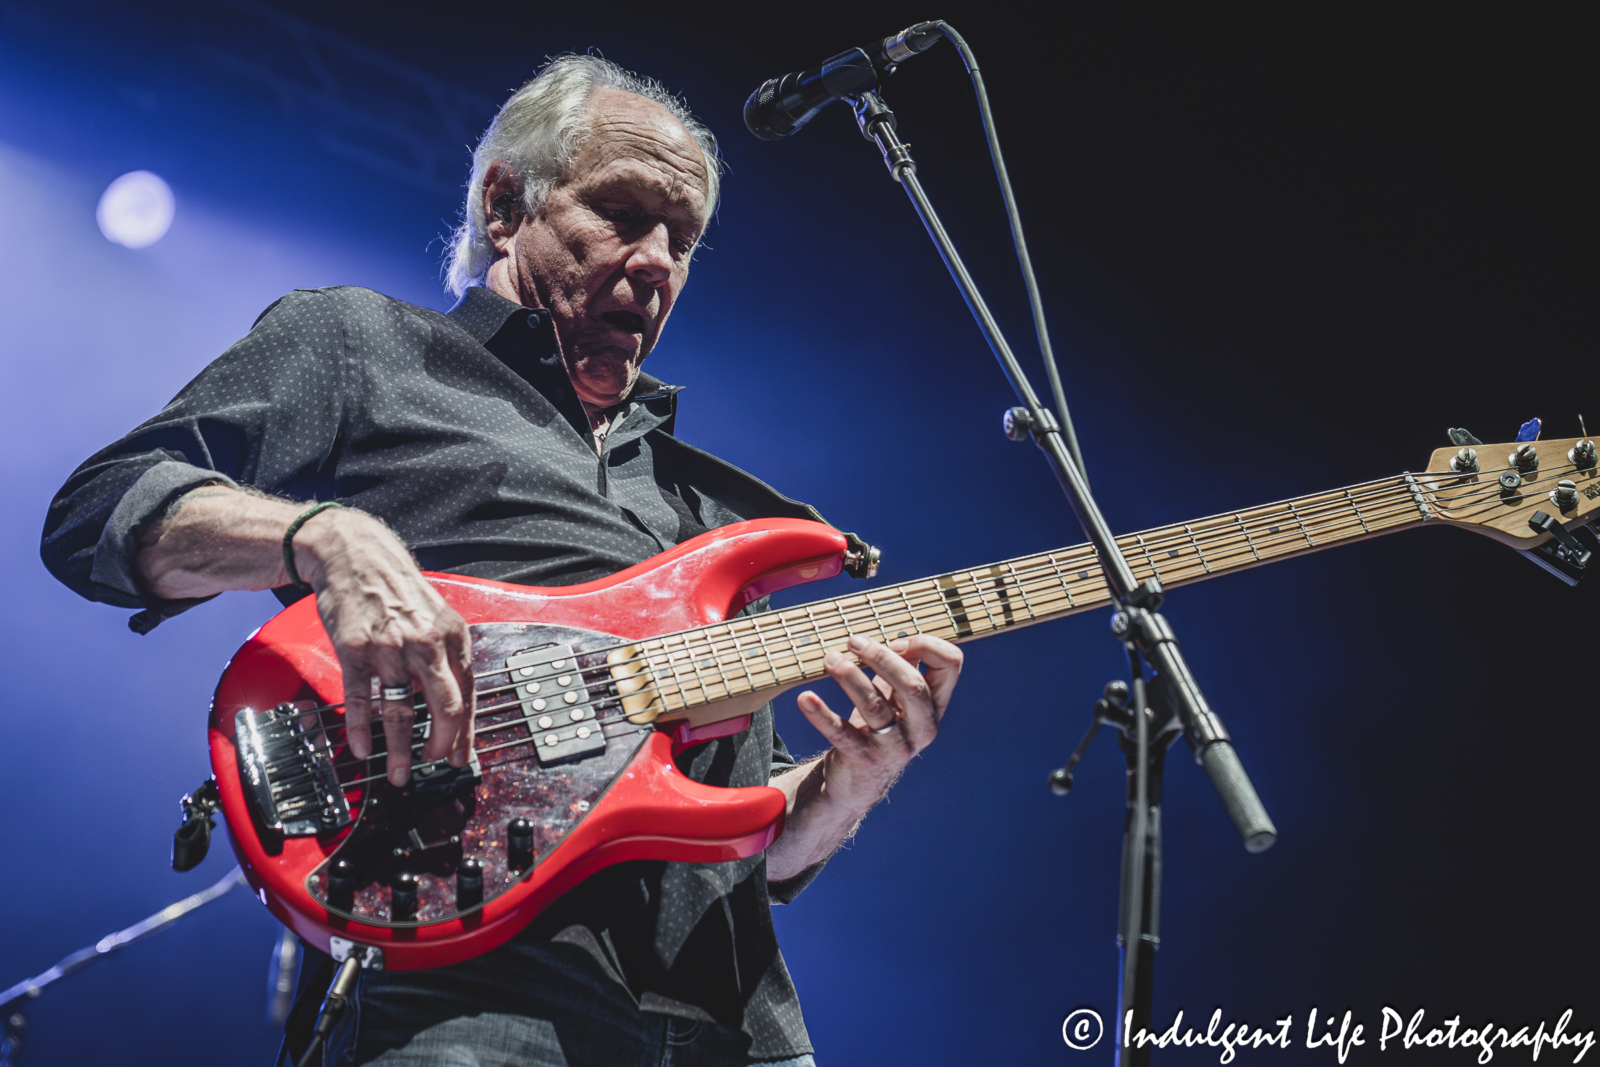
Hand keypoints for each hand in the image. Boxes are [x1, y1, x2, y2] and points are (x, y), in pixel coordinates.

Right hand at [295, 509, 474, 785]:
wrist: (354, 555)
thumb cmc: (397, 591)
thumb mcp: (436, 616)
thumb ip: (446, 656)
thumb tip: (455, 702)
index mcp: (453, 636)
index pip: (469, 694)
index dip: (466, 731)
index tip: (462, 755)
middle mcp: (426, 643)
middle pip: (446, 707)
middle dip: (443, 745)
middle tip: (436, 765)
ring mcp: (390, 648)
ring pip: (402, 711)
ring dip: (401, 749)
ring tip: (399, 773)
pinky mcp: (356, 650)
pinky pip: (363, 699)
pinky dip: (363, 729)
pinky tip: (364, 749)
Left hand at [795, 633, 962, 808]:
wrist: (858, 782)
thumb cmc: (879, 728)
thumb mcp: (897, 697)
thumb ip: (902, 667)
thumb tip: (897, 636)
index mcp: (935, 704)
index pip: (950, 664)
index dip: (925, 644)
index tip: (896, 641)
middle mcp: (922, 726)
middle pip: (912, 685)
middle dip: (881, 658)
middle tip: (853, 641)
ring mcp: (894, 746)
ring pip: (874, 705)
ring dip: (849, 677)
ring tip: (829, 659)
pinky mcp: (863, 759)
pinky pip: (841, 733)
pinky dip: (821, 714)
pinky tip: (805, 698)